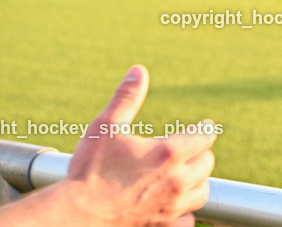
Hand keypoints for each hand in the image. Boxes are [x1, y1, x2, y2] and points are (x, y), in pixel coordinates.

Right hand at [64, 65, 215, 226]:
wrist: (74, 217)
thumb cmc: (89, 171)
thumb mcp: (106, 127)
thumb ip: (126, 97)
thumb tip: (138, 71)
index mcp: (169, 153)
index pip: (205, 136)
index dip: (204, 129)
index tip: (203, 126)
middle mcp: (177, 181)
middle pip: (207, 164)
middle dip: (199, 154)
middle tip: (190, 150)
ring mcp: (172, 208)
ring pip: (202, 193)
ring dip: (196, 183)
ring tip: (184, 176)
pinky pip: (188, 222)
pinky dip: (184, 214)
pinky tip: (174, 207)